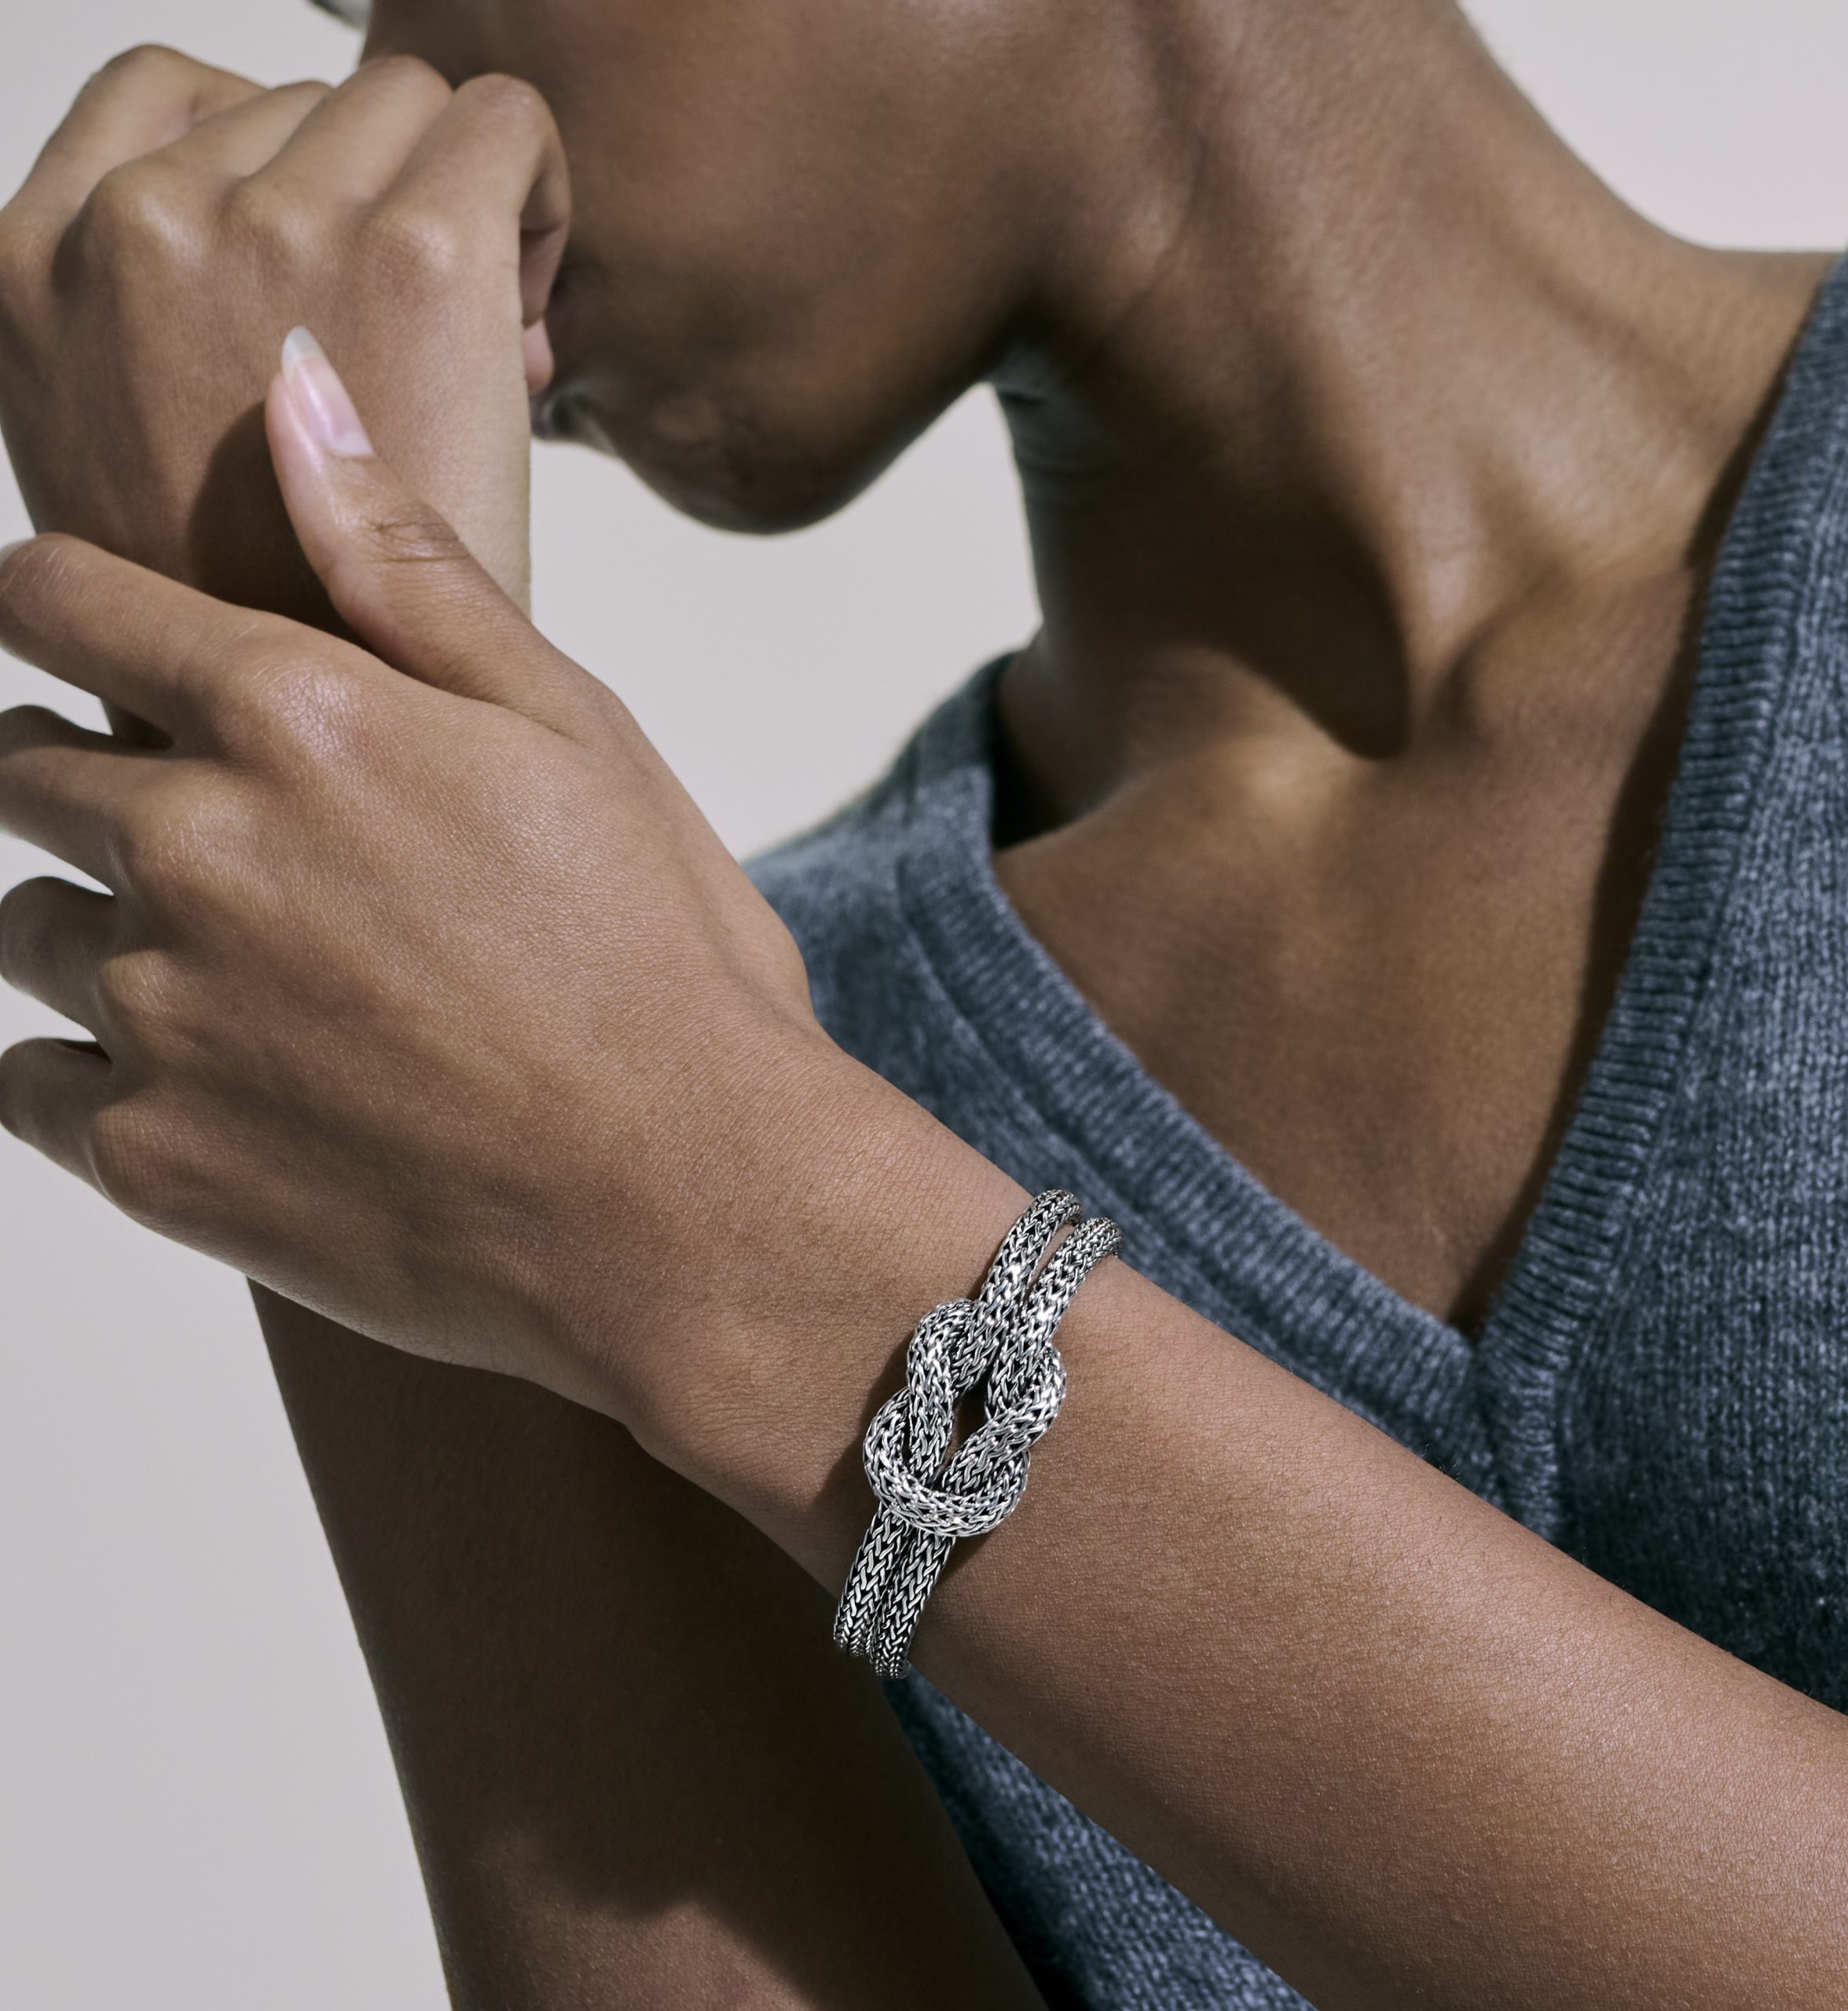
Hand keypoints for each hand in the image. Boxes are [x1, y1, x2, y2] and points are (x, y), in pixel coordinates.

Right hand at [0, 46, 565, 618]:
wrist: (343, 716)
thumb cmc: (255, 611)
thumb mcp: (119, 445)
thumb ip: (147, 324)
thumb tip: (275, 274)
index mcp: (30, 261)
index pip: (171, 95)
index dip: (275, 171)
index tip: (326, 288)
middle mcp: (132, 219)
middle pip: (306, 100)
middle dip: (367, 197)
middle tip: (405, 350)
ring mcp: (268, 223)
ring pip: (409, 102)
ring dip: (453, 200)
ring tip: (465, 346)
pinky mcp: (413, 250)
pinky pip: (507, 122)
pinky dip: (535, 191)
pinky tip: (525, 313)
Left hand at [0, 337, 831, 1427]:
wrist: (691, 1205)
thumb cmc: (663, 965)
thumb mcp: (576, 728)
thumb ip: (410, 564)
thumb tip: (293, 388)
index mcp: (297, 718)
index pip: (60, 601)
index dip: (59, 601)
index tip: (84, 630)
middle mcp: (194, 847)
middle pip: (26, 772)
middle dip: (91, 780)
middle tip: (226, 843)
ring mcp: (162, 1010)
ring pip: (21, 928)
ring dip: (94, 928)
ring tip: (245, 979)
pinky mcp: (154, 1158)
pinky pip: (31, 1082)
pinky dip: (93, 1070)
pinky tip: (216, 1081)